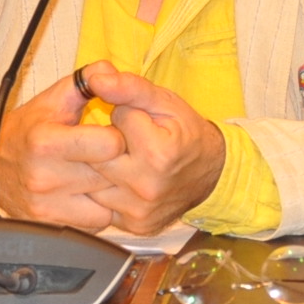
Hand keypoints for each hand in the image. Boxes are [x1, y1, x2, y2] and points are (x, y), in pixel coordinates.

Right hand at [0, 69, 126, 230]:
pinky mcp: (48, 224)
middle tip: (107, 156)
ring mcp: (45, 205)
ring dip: (110, 190)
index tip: (111, 134)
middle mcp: (44, 177)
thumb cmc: (28, 128)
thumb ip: (86, 80)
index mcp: (45, 141)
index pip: (110, 145)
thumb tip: (110, 72)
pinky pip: (95, 222)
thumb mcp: (54, 98)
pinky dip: (98, 209)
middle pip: (111, 175)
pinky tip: (88, 193)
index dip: (118, 137)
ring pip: (108, 202)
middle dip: (118, 164)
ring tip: (97, 174)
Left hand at [64, 61, 228, 235]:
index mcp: (158, 154)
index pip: (117, 120)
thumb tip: (95, 77)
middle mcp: (146, 187)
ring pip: (93, 180)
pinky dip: (107, 190)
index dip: (126, 116)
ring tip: (126, 160)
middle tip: (130, 142)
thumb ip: (129, 87)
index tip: (143, 122)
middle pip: (98, 153)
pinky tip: (125, 181)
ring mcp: (139, 211)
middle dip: (108, 142)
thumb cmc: (186, 134)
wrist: (211, 173)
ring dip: (103, 167)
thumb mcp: (165, 102)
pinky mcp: (133, 225)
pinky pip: (101, 203)